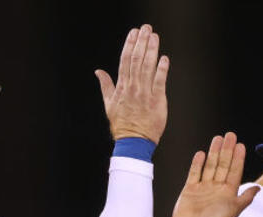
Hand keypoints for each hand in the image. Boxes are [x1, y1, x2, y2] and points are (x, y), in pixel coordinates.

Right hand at [95, 24, 169, 142]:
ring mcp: (145, 93)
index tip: (134, 33)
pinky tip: (164, 58)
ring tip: (154, 37)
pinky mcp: (157, 101)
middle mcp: (133, 87)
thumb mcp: (109, 104)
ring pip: (148, 67)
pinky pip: (160, 82)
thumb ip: (105, 85)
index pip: (125, 60)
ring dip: (152, 50)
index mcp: (121, 87)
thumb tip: (98, 72)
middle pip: (137, 59)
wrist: (134, 141)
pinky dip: (162, 69)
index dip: (130, 45)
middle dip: (142, 42)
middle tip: (146, 29)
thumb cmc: (122, 124)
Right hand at [170, 132, 258, 216]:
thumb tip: (259, 188)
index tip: (241, 145)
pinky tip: (201, 153)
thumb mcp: (234, 209)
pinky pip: (194, 173)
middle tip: (230, 135)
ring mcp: (203, 187)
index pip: (235, 171)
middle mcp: (216, 188)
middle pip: (223, 164)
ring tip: (217, 138)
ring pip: (209, 166)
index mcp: (228, 192)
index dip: (238, 158)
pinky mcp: (190, 189)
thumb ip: (246, 197)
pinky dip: (197, 163)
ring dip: (214, 152)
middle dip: (227, 150)